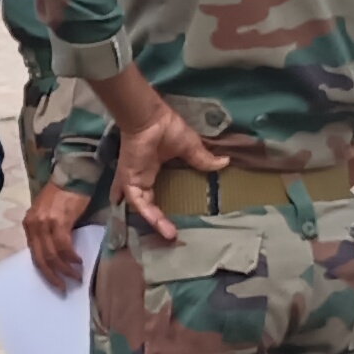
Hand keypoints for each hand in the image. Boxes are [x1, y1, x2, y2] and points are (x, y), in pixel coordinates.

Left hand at [23, 185, 90, 291]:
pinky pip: (64, 246)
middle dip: (52, 276)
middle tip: (63, 288)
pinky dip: (71, 257)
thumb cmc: (63, 195)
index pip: (34, 254)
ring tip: (76, 277)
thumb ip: (48, 232)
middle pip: (41, 258)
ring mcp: (45, 223)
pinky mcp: (59, 221)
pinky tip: (79, 262)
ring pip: (52, 255)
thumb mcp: (48, 215)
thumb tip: (57, 255)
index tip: (55, 282)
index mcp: (29, 224)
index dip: (45, 271)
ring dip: (65, 269)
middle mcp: (34, 225)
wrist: (73, 176)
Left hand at [106, 107, 229, 242]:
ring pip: (141, 206)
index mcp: (152, 170)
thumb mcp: (190, 147)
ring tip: (169, 234)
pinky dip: (144, 211)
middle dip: (157, 220)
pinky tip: (154, 223)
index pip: (153, 194)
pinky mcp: (129, 178)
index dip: (159, 208)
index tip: (172, 221)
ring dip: (154, 220)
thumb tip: (224, 163)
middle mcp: (141, 178)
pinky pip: (135, 199)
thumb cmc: (167, 128)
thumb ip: (203, 159)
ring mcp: (133, 179)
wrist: (151, 118)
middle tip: (172, 235)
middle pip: (146, 205)